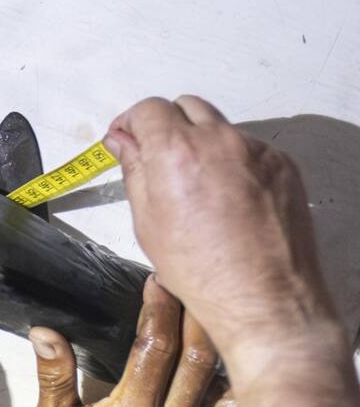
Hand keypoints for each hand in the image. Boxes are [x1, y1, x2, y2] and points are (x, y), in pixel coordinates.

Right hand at [25, 277, 237, 406]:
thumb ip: (54, 373)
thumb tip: (45, 331)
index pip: (156, 347)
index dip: (160, 308)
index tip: (159, 282)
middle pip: (201, 361)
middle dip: (199, 317)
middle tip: (197, 287)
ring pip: (229, 394)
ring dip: (228, 357)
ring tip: (224, 326)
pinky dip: (232, 400)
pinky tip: (228, 381)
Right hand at [104, 96, 358, 406]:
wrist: (263, 299)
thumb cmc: (200, 271)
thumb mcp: (147, 221)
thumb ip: (134, 170)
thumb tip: (123, 142)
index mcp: (177, 152)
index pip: (148, 109)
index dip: (131, 122)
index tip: (126, 139)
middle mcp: (219, 141)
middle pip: (186, 107)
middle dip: (166, 125)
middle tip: (156, 157)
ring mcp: (257, 150)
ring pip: (218, 127)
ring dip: (200, 143)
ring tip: (196, 185)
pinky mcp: (283, 165)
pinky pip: (248, 148)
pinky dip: (231, 161)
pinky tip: (227, 198)